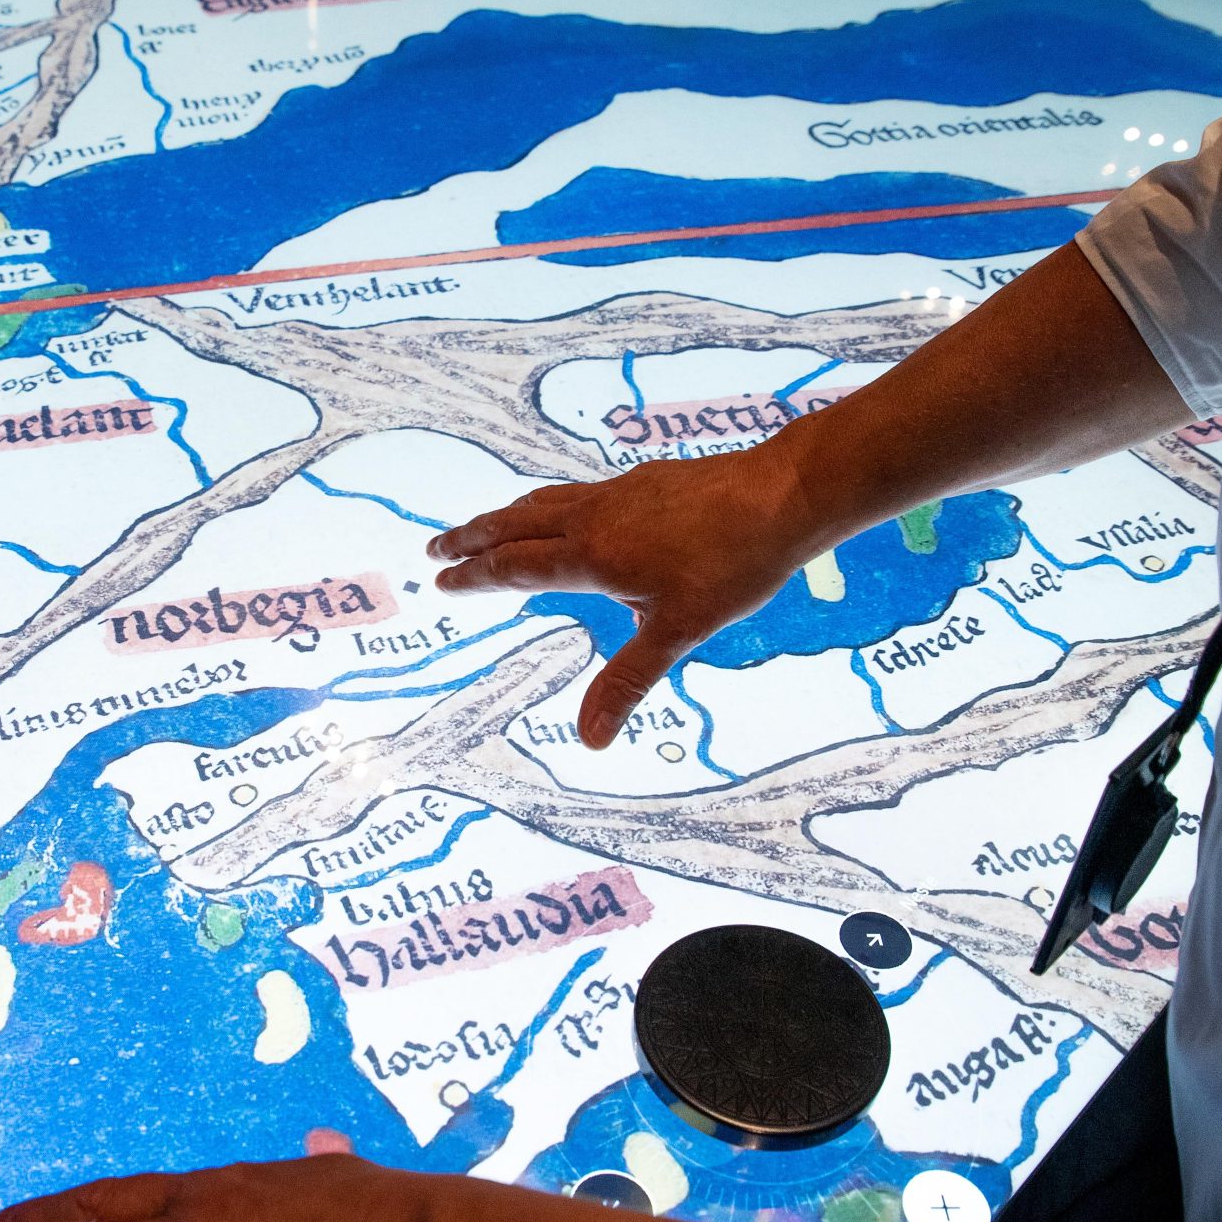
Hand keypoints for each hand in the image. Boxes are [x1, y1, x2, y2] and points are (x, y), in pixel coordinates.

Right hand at [425, 445, 827, 747]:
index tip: (443, 582)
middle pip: (516, 524)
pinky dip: (548, 504)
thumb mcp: (678, 632)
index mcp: (591, 555)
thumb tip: (586, 741)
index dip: (476, 577)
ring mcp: (618, 493)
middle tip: (436, 548)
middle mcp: (594, 517)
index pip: (516, 566)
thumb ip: (626, 681)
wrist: (784, 496)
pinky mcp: (644, 480)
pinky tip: (566, 512)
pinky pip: (576, 492)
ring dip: (506, 516)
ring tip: (487, 528)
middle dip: (473, 538)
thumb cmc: (733, 566)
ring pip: (544, 502)